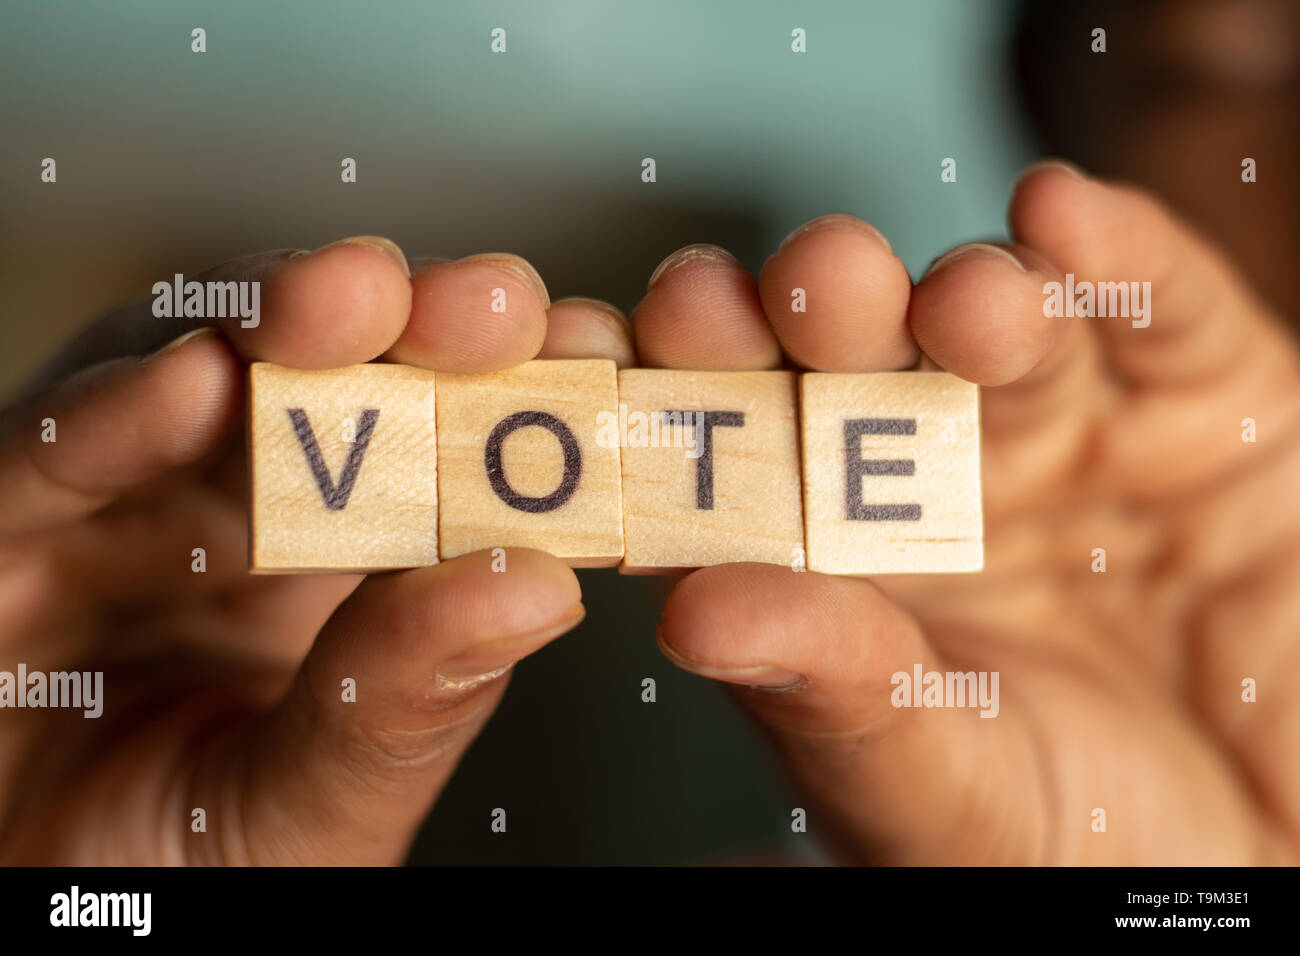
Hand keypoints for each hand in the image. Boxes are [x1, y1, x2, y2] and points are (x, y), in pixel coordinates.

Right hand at [0, 239, 633, 863]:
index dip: (519, 388)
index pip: (442, 448)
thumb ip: (407, 701)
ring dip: (277, 319)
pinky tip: (192, 381)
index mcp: (337, 565)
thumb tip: (543, 588)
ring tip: (354, 299)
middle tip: (493, 304)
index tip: (595, 356)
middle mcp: (234, 508)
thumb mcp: (314, 804)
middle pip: (334, 378)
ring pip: (194, 370)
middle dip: (417, 326)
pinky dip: (118, 411)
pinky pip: (51, 451)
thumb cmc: (173, 866)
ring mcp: (120, 505)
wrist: (33, 911)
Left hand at [644, 163, 1299, 863]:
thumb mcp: (941, 784)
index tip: (592, 353)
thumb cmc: (1080, 838)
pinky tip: (1058, 221)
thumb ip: (830, 690)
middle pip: (842, 354)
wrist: (1262, 851)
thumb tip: (691, 612)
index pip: (723, 447)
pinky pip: (1156, 302)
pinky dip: (1110, 254)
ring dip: (956, 291)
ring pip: (989, 314)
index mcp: (837, 546)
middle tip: (777, 300)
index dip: (659, 391)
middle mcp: (930, 461)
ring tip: (953, 306)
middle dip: (804, 313)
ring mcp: (1059, 416)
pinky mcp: (1201, 388)